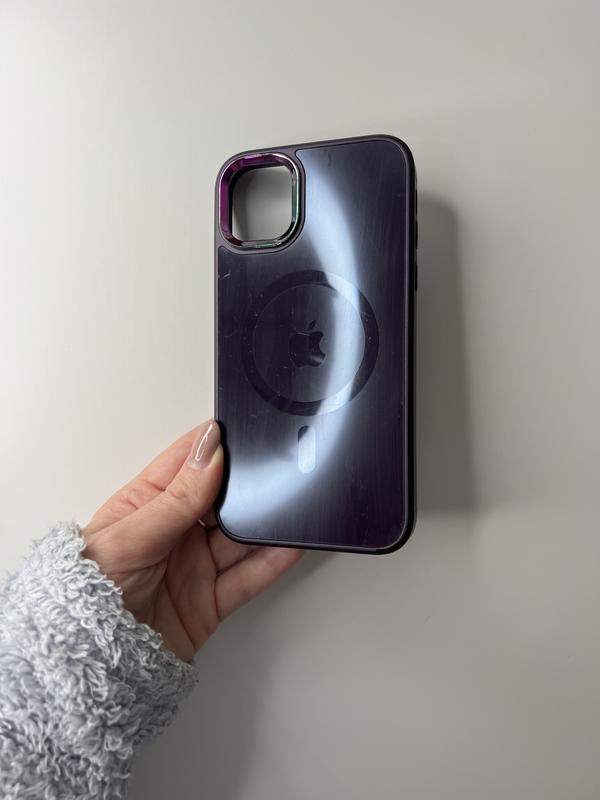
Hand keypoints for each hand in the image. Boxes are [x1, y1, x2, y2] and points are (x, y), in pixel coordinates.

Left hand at [83, 421, 302, 660]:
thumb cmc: (85, 593)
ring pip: (242, 535)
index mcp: (147, 503)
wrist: (90, 663)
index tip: (245, 430)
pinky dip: (272, 560)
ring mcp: (196, 564)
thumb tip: (210, 452)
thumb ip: (176, 498)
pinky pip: (249, 575)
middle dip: (249, 484)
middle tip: (275, 470)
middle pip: (223, 498)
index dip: (216, 444)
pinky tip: (289, 545)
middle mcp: (176, 530)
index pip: (188, 462)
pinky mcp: (212, 599)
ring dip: (265, 521)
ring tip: (290, 507)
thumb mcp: (130, 537)